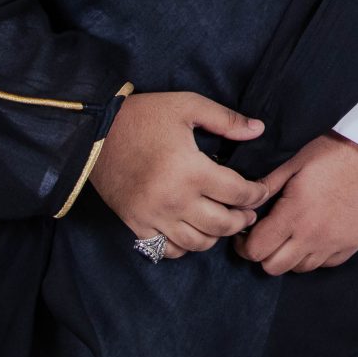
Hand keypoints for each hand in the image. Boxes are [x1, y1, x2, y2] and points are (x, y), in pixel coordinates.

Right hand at [90, 91, 270, 258]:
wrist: (95, 133)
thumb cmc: (145, 116)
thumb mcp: (188, 106)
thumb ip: (226, 120)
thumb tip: (259, 129)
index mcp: (191, 171)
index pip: (238, 194)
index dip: (257, 194)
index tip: (262, 191)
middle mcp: (174, 200)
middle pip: (222, 225)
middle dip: (242, 219)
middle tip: (248, 211)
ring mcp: (154, 216)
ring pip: (197, 243)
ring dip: (216, 235)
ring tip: (224, 221)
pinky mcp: (135, 224)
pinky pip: (167, 250)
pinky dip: (184, 246)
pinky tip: (192, 231)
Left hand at [237, 132, 357, 275]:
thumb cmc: (332, 154)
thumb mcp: (294, 163)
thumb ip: (267, 186)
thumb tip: (244, 204)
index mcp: (294, 213)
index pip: (256, 250)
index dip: (244, 245)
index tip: (246, 234)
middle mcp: (313, 235)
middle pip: (273, 267)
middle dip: (264, 254)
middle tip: (268, 236)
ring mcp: (334, 244)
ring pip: (299, 268)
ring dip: (290, 256)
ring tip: (293, 235)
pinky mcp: (351, 246)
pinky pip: (324, 264)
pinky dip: (315, 255)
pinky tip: (316, 235)